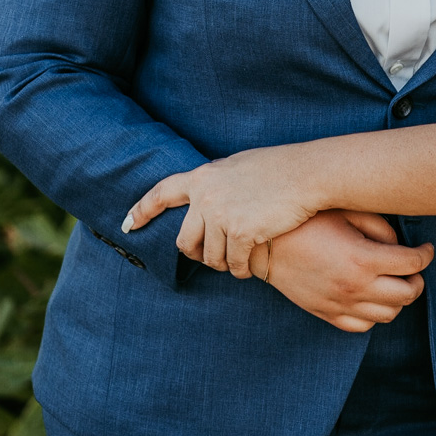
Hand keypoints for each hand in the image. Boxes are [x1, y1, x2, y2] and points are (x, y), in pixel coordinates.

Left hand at [124, 143, 327, 276]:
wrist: (307, 174)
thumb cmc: (280, 168)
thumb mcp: (239, 166)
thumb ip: (217, 182)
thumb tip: (204, 195)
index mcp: (203, 177)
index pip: (162, 193)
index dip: (142, 211)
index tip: (128, 225)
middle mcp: (206, 196)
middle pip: (185, 241)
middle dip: (198, 255)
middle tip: (214, 258)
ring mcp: (222, 215)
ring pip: (210, 257)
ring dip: (225, 264)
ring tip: (241, 259)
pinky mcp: (241, 233)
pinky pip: (232, 265)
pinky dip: (242, 269)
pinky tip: (254, 264)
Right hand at [253, 210, 432, 332]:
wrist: (266, 245)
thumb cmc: (308, 221)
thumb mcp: (347, 212)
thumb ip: (380, 227)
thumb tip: (400, 246)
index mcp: (362, 259)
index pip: (412, 264)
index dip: (426, 254)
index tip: (426, 248)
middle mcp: (354, 287)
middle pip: (407, 294)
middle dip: (418, 280)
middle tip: (415, 267)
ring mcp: (340, 305)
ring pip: (388, 315)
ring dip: (399, 299)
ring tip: (395, 281)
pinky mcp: (326, 314)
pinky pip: (362, 326)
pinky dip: (374, 315)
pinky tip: (372, 297)